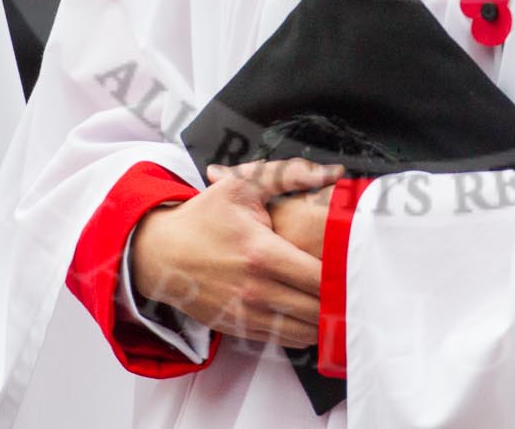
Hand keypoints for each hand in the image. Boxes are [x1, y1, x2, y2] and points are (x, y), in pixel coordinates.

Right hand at [128, 157, 339, 347]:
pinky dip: (302, 332)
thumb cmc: (204, 217)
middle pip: (317, 309)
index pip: (320, 278)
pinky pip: (282, 341)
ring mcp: (245, 313)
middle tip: (354, 287)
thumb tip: (332, 173)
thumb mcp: (242, 185)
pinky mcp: (237, 328)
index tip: (355, 266)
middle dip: (339, 300)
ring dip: (324, 320)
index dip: (343, 275)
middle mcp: (255, 289)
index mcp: (262, 253)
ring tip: (337, 302)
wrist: (159, 252)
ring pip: (303, 332)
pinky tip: (311, 315)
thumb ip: (290, 175)